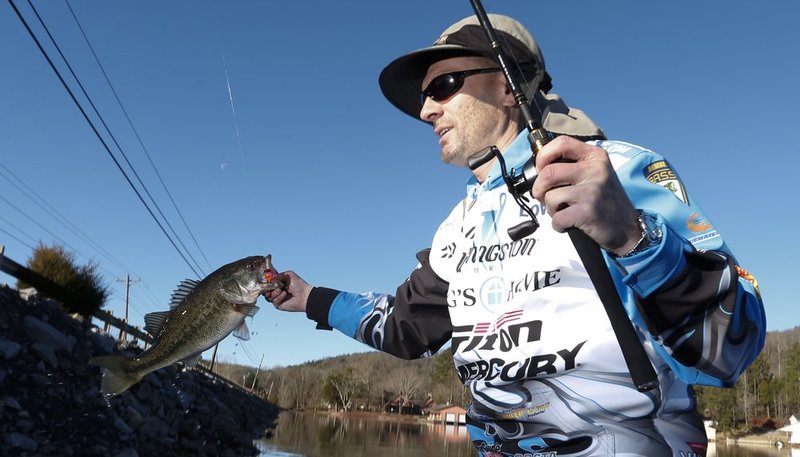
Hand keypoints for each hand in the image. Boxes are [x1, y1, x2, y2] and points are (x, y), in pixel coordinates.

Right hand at [262, 270, 311, 311]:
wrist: (304, 295)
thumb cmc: (298, 284)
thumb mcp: (288, 275)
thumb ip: (278, 275)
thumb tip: (270, 278)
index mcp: (278, 285)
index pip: (267, 284)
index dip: (265, 283)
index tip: (265, 281)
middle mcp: (277, 292)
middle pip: (265, 291)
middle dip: (266, 289)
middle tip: (270, 286)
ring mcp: (277, 299)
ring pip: (268, 297)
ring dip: (273, 292)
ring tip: (280, 289)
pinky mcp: (278, 305)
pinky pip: (274, 301)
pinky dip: (278, 297)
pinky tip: (285, 294)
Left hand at [530, 136, 641, 255]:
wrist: (629, 228)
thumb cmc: (605, 201)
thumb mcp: (596, 173)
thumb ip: (573, 165)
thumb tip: (539, 168)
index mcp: (595, 156)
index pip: (561, 143)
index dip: (543, 156)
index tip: (541, 169)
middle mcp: (595, 170)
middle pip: (548, 173)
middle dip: (539, 188)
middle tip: (544, 197)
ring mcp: (592, 190)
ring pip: (550, 196)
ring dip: (550, 208)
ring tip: (564, 211)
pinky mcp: (588, 212)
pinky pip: (557, 218)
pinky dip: (558, 225)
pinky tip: (569, 223)